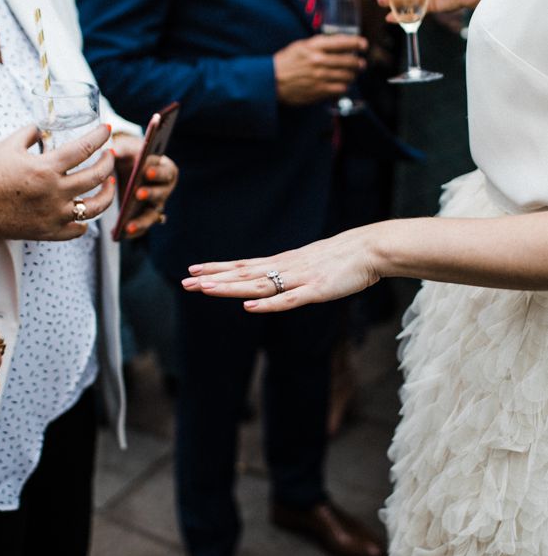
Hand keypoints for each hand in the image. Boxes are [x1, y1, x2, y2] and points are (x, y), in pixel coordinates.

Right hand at [0, 124, 115, 242]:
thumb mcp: (8, 145)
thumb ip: (31, 133)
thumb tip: (44, 127)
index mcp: (45, 168)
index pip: (84, 148)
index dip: (100, 136)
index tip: (108, 129)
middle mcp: (55, 192)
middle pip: (97, 175)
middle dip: (108, 161)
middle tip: (109, 154)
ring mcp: (55, 215)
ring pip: (96, 206)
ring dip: (108, 193)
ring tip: (110, 183)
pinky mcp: (50, 232)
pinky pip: (79, 229)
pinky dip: (85, 221)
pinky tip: (84, 211)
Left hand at [112, 133, 178, 238]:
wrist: (125, 167)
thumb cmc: (129, 155)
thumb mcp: (126, 148)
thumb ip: (121, 148)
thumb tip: (112, 150)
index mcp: (165, 169)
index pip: (166, 171)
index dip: (157, 172)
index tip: (146, 171)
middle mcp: (164, 189)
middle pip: (161, 194)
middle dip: (150, 194)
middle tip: (137, 193)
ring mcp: (155, 205)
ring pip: (151, 216)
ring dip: (141, 222)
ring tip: (127, 226)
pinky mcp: (144, 217)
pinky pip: (141, 228)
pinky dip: (131, 232)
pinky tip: (117, 234)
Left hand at [181, 225, 381, 312]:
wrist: (369, 249)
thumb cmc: (340, 258)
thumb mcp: (308, 263)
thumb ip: (289, 272)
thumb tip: (272, 281)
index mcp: (282, 262)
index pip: (243, 265)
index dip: (218, 269)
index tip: (194, 270)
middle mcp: (284, 268)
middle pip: (243, 274)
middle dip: (214, 278)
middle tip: (186, 281)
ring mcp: (298, 279)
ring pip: (258, 285)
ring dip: (231, 287)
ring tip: (206, 289)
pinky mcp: (315, 291)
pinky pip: (288, 300)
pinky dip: (268, 304)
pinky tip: (249, 307)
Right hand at [273, 34, 367, 105]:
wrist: (271, 82)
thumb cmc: (284, 63)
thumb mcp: (300, 46)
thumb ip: (318, 44)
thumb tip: (336, 44)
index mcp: (314, 46)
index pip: (343, 42)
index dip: (357, 43)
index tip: (363, 45)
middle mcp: (319, 60)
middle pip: (349, 60)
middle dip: (358, 62)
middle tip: (360, 63)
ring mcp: (320, 77)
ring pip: (347, 75)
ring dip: (353, 75)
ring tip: (353, 75)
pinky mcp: (319, 91)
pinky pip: (340, 89)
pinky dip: (344, 87)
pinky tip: (343, 85)